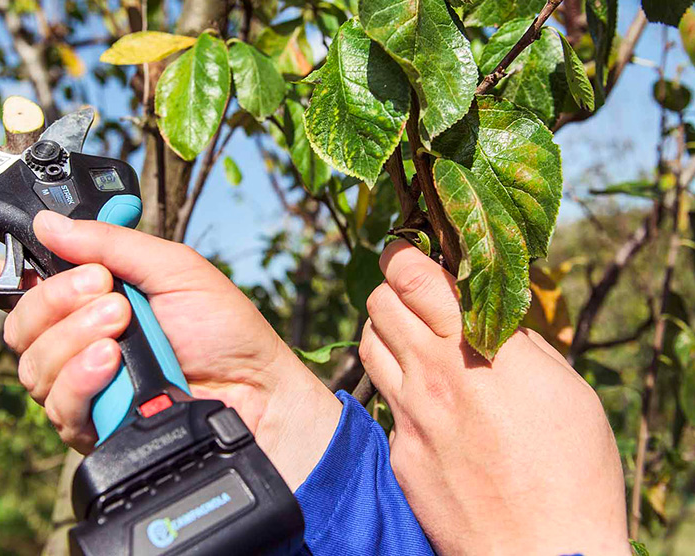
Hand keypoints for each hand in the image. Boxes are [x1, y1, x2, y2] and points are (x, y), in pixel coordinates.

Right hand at [0, 211, 340, 489]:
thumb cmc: (224, 328)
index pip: (24, 283)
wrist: (258, 391)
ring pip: (33, 364)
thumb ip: (112, 244)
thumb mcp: (174, 268)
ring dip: (74, 338)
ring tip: (124, 327)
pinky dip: (80, 378)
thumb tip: (50, 223)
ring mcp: (84, 384)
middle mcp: (79, 340)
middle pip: (20, 324)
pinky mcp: (93, 425)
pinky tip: (111, 365)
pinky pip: (57, 404)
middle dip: (57, 301)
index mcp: (93, 296)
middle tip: (110, 294)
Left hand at [360, 240, 628, 554]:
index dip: (404, 254)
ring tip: (411, 339)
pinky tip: (424, 401)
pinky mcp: (398, 452)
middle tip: (412, 294)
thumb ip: (518, 342)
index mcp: (479, 350)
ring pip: (368, 344)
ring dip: (384, 331)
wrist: (544, 553)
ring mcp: (409, 415)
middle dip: (392, 288)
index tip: (407, 251)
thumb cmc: (573, 471)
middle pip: (378, 302)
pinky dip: (397, 388)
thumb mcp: (564, 389)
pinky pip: (382, 401)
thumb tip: (492, 312)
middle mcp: (434, 375)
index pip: (415, 276)